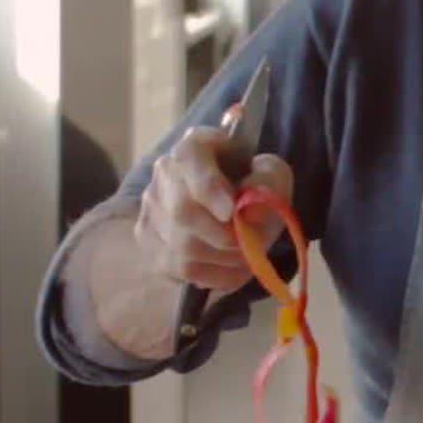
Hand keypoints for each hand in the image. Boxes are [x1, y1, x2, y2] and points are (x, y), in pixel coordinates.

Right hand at [135, 122, 292, 293]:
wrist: (237, 201)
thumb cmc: (254, 182)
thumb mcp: (273, 172)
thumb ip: (267, 182)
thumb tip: (248, 212)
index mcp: (195, 146)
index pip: (190, 159)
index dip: (209, 188)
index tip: (232, 212)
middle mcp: (164, 173)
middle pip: (181, 212)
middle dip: (224, 235)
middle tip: (252, 243)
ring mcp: (152, 209)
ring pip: (181, 247)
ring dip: (224, 259)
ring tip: (248, 256)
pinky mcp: (150, 243)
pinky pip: (179, 270)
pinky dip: (215, 276)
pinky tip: (233, 267)